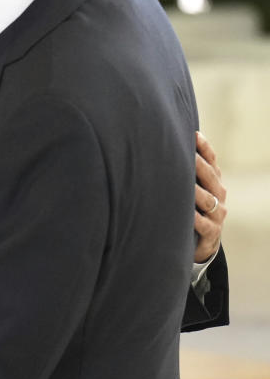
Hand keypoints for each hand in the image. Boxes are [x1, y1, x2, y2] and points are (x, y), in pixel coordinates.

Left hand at [193, 131, 225, 262]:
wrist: (201, 244)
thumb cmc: (190, 210)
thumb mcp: (189, 190)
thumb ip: (181, 171)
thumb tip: (161, 146)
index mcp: (213, 182)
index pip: (212, 161)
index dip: (204, 148)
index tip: (193, 135)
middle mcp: (218, 195)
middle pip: (210, 176)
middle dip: (198, 164)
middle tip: (185, 153)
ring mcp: (217, 215)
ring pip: (208, 199)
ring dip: (195, 191)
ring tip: (183, 182)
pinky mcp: (211, 233)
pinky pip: (205, 225)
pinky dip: (196, 219)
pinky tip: (187, 213)